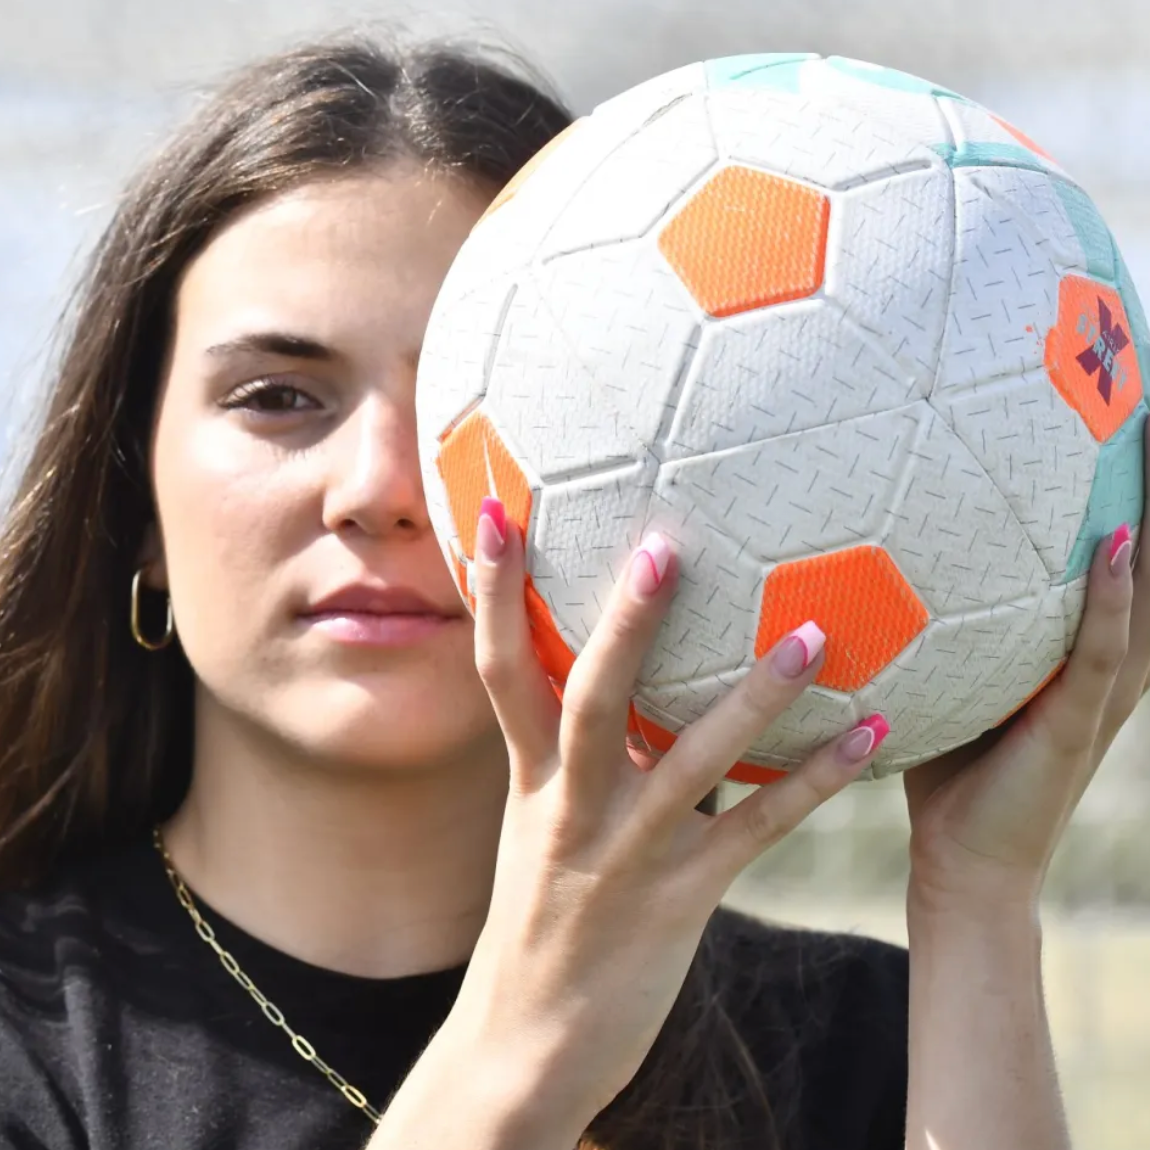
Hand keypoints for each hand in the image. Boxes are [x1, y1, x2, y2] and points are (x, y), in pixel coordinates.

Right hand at [441, 499, 889, 1137]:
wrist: (524, 1048)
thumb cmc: (540, 924)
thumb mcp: (538, 831)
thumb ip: (571, 760)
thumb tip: (621, 684)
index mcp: (528, 783)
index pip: (500, 671)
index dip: (495, 592)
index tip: (499, 511)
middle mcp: (569, 809)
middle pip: (590, 698)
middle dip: (625, 622)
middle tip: (667, 543)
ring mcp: (626, 856)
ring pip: (690, 761)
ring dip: (755, 696)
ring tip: (816, 634)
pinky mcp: (680, 901)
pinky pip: (756, 831)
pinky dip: (815, 782)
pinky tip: (873, 737)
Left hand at [904, 421, 1149, 914]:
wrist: (961, 864)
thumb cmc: (944, 771)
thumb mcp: (944, 684)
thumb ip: (933, 630)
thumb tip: (870, 562)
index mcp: (1069, 661)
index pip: (1104, 574)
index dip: (1114, 511)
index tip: (1109, 440)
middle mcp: (1095, 672)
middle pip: (1138, 575)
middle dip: (1144, 507)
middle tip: (1143, 425)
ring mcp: (1094, 699)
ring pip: (1141, 604)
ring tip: (1148, 458)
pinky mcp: (1075, 728)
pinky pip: (1103, 654)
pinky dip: (1116, 601)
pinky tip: (1120, 545)